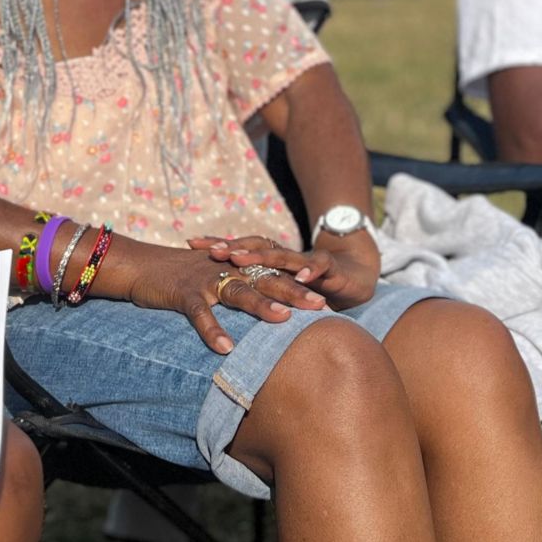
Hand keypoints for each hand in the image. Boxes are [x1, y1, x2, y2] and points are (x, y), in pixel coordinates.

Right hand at [117, 245, 318, 355]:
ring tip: (284, 321)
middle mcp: (225, 270)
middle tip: (321, 307)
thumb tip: (264, 313)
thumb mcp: (212, 279)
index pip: (273, 275)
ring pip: (238, 292)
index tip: (326, 300)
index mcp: (235, 268)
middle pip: (265, 280)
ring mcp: (205, 280)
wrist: (139, 265)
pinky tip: (226, 348)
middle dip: (293, 293)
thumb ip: (237, 290)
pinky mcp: (183, 293)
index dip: (299, 286)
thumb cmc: (178, 276)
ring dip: (261, 306)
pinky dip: (213, 330)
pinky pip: (200, 313)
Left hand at [189, 235, 376, 310]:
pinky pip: (321, 265)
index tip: (189, 242)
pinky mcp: (330, 268)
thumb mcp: (276, 291)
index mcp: (271, 258)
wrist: (351, 277)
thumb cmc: (306, 287)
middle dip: (234, 247)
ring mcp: (306, 260)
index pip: (241, 246)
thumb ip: (251, 294)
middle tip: (213, 251)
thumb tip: (215, 300)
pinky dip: (311, 270)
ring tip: (241, 259)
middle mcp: (285, 255)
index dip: (217, 243)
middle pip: (256, 246)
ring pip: (283, 254)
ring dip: (263, 256)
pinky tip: (302, 277)